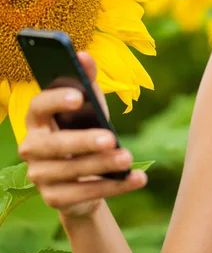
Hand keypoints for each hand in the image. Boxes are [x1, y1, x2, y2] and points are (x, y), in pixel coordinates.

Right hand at [18, 52, 146, 218]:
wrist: (85, 175)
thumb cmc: (85, 128)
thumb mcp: (90, 106)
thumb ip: (87, 81)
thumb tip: (84, 54)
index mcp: (37, 119)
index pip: (39, 106)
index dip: (56, 100)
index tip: (78, 95)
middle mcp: (32, 147)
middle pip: (55, 144)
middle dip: (84, 141)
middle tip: (111, 138)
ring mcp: (40, 175)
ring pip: (71, 171)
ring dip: (103, 165)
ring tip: (128, 159)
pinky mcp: (55, 198)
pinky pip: (85, 194)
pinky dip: (114, 187)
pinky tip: (137, 179)